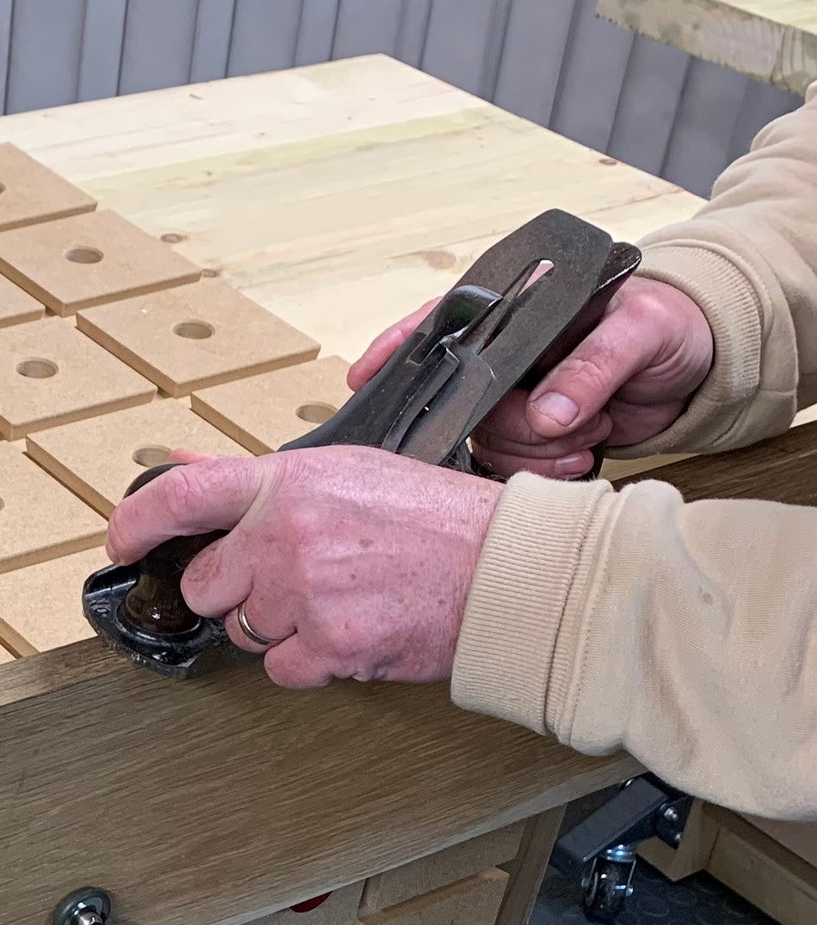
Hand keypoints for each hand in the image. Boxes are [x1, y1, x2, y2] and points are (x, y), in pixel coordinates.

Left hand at [105, 447, 501, 688]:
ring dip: (277, 627)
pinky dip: (310, 663)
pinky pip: (282, 671)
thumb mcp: (347, 472)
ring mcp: (305, 594)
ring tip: (337, 601)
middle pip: (204, 585)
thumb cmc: (437, 520)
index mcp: (288, 481)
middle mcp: (286, 535)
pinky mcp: (329, 647)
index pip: (181, 495)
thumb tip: (180, 467)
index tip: (121, 543)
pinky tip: (351, 632)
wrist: (507, 570)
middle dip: (236, 591)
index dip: (135, 523)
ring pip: (244, 631)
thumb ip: (258, 481)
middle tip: (290, 581)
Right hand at [348, 276, 713, 477]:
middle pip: (463, 406)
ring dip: (538, 454)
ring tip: (590, 434)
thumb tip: (549, 413)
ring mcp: (516, 399)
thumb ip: (593, 367)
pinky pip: (514, 467)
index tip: (363, 376)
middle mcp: (505, 357)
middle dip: (514, 428)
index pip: (439, 326)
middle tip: (574, 423)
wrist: (701, 362)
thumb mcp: (641, 329)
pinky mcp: (534, 436)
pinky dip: (548, 471)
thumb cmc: (671, 321)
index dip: (394, 351)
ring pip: (488, 444)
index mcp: (518, 313)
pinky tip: (582, 454)